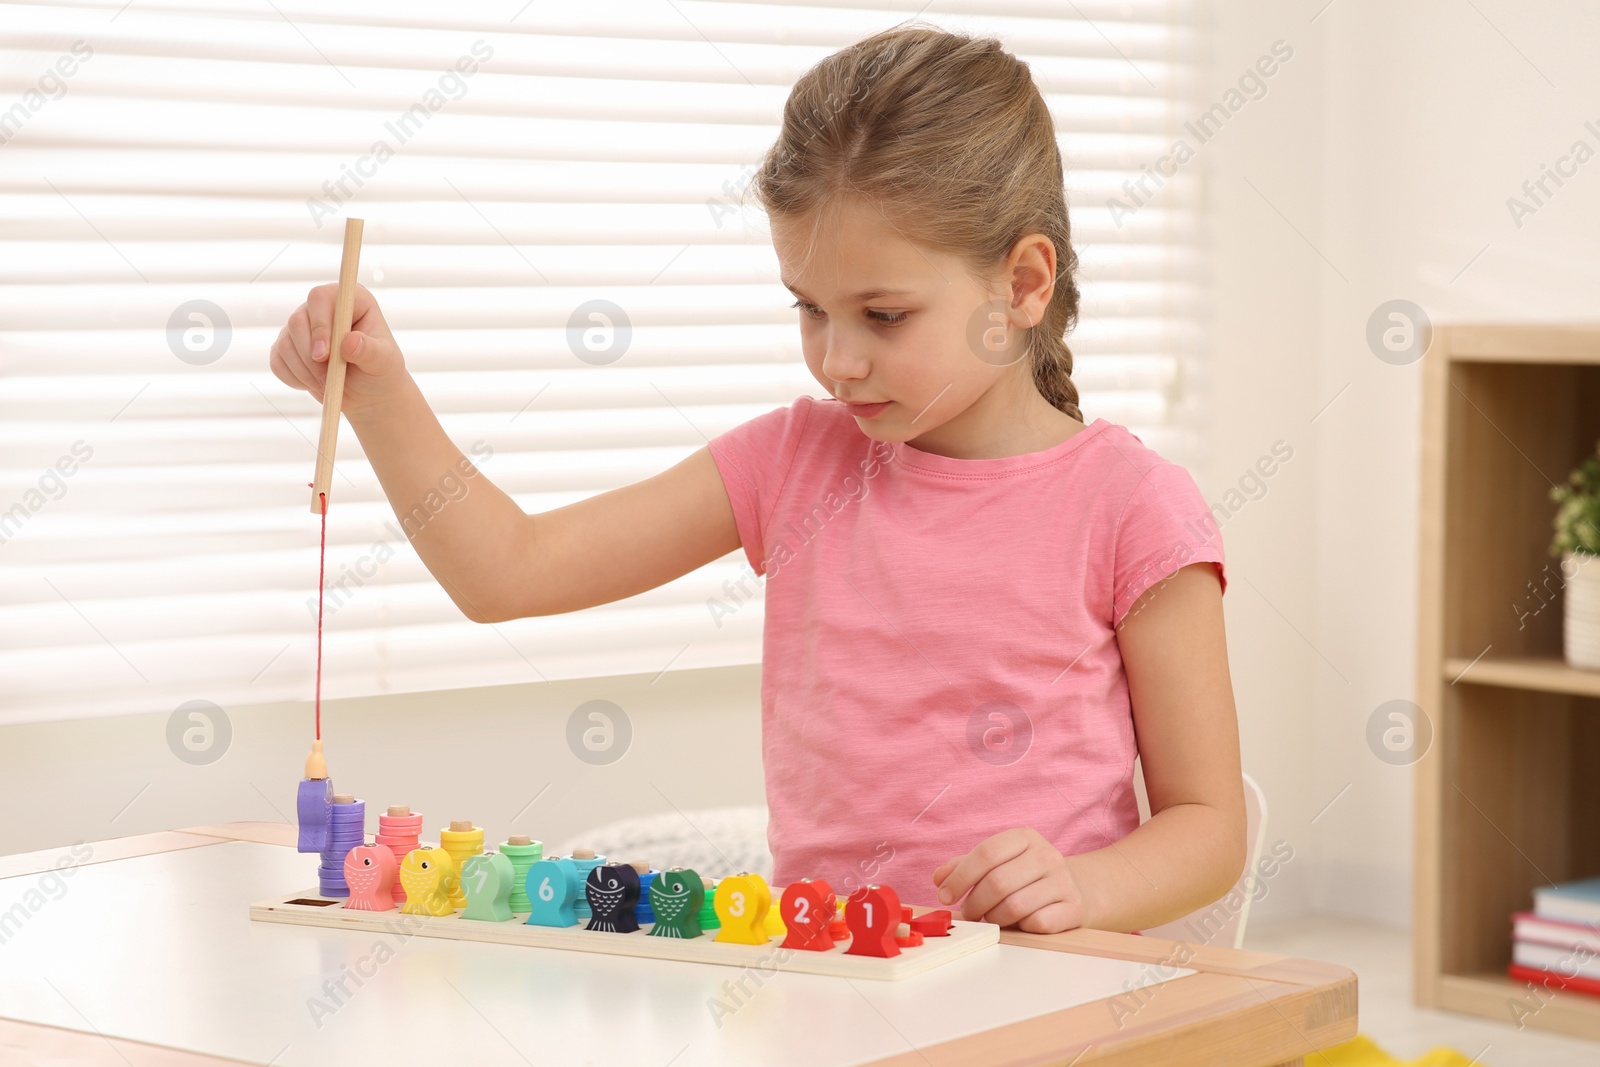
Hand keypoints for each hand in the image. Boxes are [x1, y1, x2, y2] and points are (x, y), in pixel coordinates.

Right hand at [269, 282, 409, 420]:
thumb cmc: (381, 372)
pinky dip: (294, 378)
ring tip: (328, 384)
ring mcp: (302, 326)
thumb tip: (350, 342)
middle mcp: (322, 307)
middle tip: (328, 380)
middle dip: (310, 356)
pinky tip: (314, 384)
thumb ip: (370, 351)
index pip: (321, 298)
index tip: (324, 355)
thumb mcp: (384, 363)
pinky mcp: (287, 346)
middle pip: (297, 321)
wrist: (368, 393)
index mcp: (350, 300)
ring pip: (286, 343)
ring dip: (305, 371)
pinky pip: (277, 361)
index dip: (319, 325)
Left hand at [931, 827, 1085, 933]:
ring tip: (991, 918)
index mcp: (1025, 837)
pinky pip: (1036, 923)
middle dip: (974, 903)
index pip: (986, 853)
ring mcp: (1063, 881)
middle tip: (968, 913)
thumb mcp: (996, 863)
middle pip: (998, 882)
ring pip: (1015, 906)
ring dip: (994, 918)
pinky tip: (1018, 924)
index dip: (960, 877)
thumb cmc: (1024, 877)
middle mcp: (1047, 855)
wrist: (1074, 889)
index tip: (945, 895)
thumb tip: (940, 878)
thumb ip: (964, 867)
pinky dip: (1020, 928)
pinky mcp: (1073, 908)